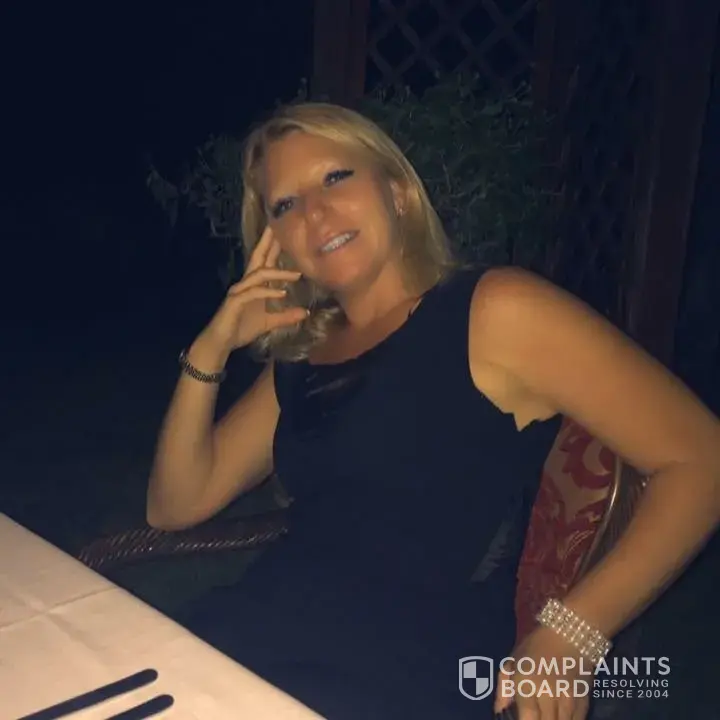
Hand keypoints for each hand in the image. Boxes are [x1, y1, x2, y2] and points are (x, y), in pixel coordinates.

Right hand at [199, 226, 307, 355]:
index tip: (284, 232)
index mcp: (254, 285)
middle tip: (279, 227)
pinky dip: (269, 292)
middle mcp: (246, 283)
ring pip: (259, 275)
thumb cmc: (241, 329)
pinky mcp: (236, 301)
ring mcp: (240, 290)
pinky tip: (282, 294)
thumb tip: (305, 312)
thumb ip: (286, 316)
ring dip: (279, 273)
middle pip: (258, 257)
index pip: (265, 261)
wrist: (221, 343)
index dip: (273, 247)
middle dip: (268, 242)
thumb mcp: (269, 322)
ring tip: (297, 275)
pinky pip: (254, 293)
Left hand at [494, 627, 590, 718]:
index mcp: (527, 683)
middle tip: (533, 715)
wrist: (571, 634)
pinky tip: (558, 715)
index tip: (523, 718)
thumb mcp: (513, 660)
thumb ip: (504, 688)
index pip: (526, 719)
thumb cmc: (536, 645)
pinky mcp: (583, 703)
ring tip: (545, 714)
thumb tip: (499, 712)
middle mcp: (548, 695)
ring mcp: (567, 701)